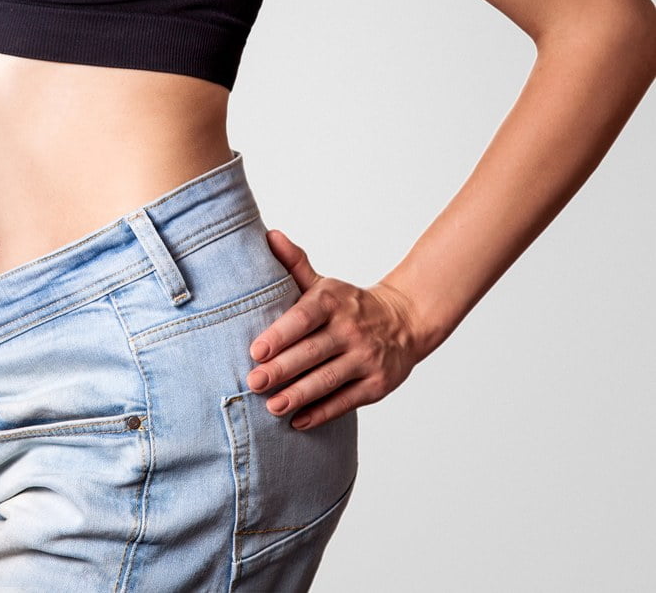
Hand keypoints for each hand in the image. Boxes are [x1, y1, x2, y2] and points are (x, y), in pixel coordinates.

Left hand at [245, 228, 428, 429]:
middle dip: (282, 369)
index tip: (255, 351)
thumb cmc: (348, 305)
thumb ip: (294, 264)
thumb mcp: (323, 284)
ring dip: (299, 395)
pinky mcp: (377, 384)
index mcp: (333, 303)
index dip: (280, 335)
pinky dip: (322, 412)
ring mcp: (367, 358)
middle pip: (313, 352)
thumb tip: (269, 236)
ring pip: (329, 379)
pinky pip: (346, 401)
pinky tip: (298, 421)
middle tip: (254, 382)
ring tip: (272, 406)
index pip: (304, 318)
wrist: (404, 321)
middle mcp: (352, 330)